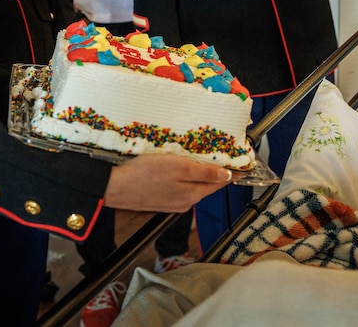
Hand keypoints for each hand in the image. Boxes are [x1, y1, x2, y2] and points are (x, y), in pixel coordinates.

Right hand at [102, 153, 236, 212]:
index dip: (231, 171)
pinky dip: (185, 177)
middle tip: (222, 155)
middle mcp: (186, 201)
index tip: (241, 163)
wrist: (116, 187)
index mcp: (193, 194)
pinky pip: (180, 187)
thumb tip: (227, 175)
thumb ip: (204, 172)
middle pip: (207, 184)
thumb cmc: (145, 174)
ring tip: (201, 157)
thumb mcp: (179, 167)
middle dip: (215, 171)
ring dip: (199, 173)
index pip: (220, 182)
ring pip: (193, 185)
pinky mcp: (162, 199)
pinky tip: (179, 167)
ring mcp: (173, 202)